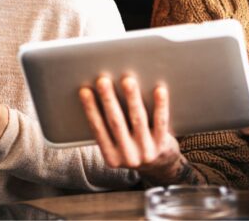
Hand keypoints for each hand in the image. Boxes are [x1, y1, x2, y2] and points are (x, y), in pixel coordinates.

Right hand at [79, 76, 200, 184]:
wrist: (161, 168)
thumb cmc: (134, 149)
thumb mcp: (117, 148)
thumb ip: (109, 130)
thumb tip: (100, 96)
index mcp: (111, 157)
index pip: (98, 129)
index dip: (91, 109)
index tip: (85, 91)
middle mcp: (128, 156)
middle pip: (116, 123)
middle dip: (108, 100)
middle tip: (103, 81)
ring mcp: (146, 151)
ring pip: (138, 119)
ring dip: (132, 98)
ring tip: (128, 81)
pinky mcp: (163, 145)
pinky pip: (161, 122)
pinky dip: (160, 106)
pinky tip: (159, 91)